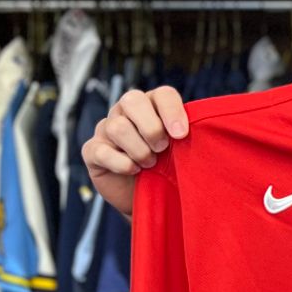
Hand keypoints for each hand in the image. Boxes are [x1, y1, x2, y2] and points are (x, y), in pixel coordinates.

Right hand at [83, 86, 187, 218]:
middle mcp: (126, 111)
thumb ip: (185, 137)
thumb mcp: (180, 151)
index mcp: (152, 105)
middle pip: (132, 99)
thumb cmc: (167, 169)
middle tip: (163, 149)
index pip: (162, 94)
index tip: (181, 135)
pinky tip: (133, 170)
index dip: (172, 111)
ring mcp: (106, 128)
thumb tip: (199, 131)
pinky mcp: (92, 150)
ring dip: (139, 150)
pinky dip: (121, 163)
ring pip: (117, 126)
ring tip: (150, 164)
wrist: (147, 197)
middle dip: (151, 127)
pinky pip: (102, 151)